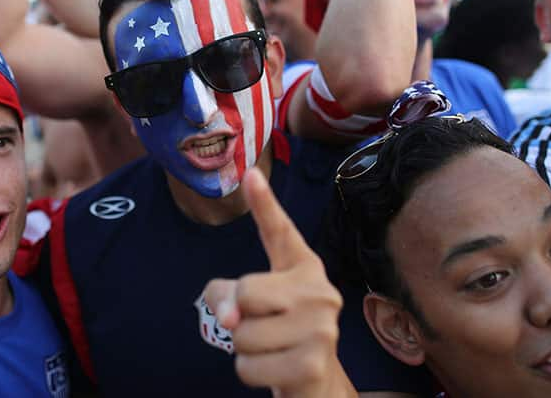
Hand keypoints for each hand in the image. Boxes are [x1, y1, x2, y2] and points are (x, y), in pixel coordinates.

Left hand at [203, 169, 349, 397]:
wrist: (317, 385)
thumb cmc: (280, 336)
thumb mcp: (251, 308)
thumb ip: (229, 296)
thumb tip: (229, 316)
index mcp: (304, 268)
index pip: (280, 232)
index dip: (264, 203)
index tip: (250, 173)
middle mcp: (319, 291)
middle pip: (244, 292)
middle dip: (238, 317)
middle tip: (263, 328)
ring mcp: (322, 328)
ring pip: (242, 333)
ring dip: (244, 350)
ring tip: (272, 351)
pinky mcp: (313, 362)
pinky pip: (247, 365)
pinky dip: (250, 373)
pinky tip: (276, 370)